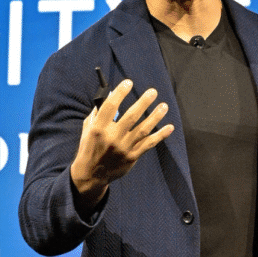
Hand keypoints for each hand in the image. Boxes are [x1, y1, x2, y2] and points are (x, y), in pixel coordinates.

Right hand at [70, 79, 173, 207]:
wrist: (91, 173)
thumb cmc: (89, 147)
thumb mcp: (87, 129)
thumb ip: (97, 114)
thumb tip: (110, 97)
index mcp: (98, 128)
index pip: (110, 107)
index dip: (120, 93)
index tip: (128, 83)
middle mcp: (112, 137)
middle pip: (131, 116)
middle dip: (143, 102)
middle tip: (153, 92)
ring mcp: (123, 148)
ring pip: (143, 129)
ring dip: (155, 116)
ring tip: (163, 106)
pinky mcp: (132, 156)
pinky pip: (148, 144)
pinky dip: (160, 135)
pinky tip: (169, 127)